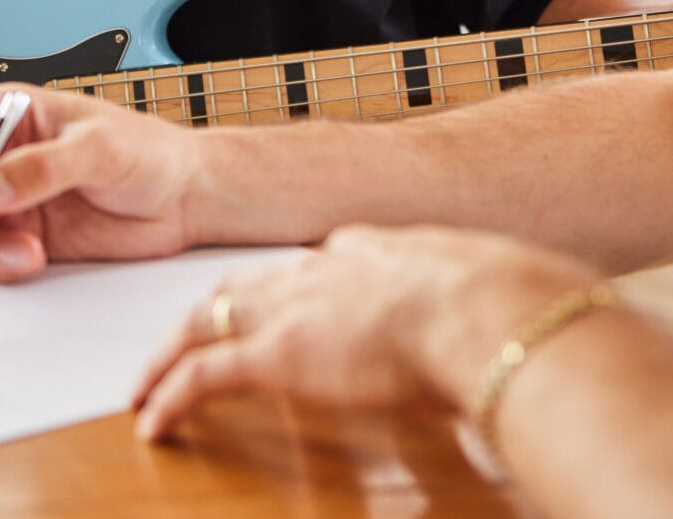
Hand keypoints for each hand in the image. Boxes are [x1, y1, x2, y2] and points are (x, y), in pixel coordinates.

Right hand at [0, 84, 201, 277]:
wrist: (186, 197)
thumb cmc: (151, 152)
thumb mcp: (99, 149)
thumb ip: (42, 167)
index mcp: (14, 113)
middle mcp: (4, 156)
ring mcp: (13, 200)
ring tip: (22, 255)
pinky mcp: (27, 237)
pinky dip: (3, 264)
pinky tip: (33, 259)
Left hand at [132, 225, 599, 442]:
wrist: (488, 309)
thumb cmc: (508, 305)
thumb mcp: (497, 289)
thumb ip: (490, 298)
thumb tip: (525, 310)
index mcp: (380, 253)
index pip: (320, 261)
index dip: (294, 282)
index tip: (285, 295)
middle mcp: (325, 271)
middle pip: (244, 283)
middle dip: (211, 307)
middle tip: (186, 329)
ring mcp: (294, 310)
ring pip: (204, 321)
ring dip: (170, 352)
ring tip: (147, 379)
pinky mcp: (274, 355)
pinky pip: (201, 376)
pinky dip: (170, 396)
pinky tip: (153, 420)